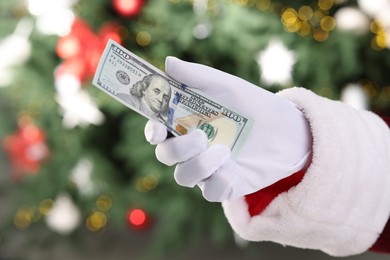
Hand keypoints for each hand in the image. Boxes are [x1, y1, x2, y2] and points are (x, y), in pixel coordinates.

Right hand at [145, 57, 311, 201]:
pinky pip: (211, 193)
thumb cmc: (252, 104)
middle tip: (200, 136)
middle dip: (178, 149)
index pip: (158, 131)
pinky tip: (233, 168)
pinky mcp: (226, 185)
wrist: (287, 128)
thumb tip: (168, 63)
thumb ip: (197, 76)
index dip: (152, 132)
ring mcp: (208, 168)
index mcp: (187, 123)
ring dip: (199, 166)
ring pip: (184, 177)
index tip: (158, 130)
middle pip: (166, 156)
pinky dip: (218, 182)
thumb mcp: (226, 86)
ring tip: (224, 151)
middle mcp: (193, 148)